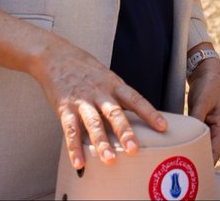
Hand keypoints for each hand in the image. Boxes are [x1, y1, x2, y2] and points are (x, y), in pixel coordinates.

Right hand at [30, 32, 166, 170]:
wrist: (56, 56)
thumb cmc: (86, 70)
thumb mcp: (107, 78)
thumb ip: (118, 96)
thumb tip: (136, 117)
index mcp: (115, 85)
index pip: (136, 99)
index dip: (150, 113)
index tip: (163, 127)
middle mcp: (100, 93)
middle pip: (115, 113)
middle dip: (125, 132)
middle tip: (134, 150)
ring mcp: (82, 101)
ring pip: (93, 124)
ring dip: (101, 143)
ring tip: (109, 160)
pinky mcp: (64, 108)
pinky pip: (70, 130)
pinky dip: (74, 148)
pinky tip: (79, 163)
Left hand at [186, 51, 219, 160]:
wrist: (207, 71)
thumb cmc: (209, 84)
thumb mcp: (203, 100)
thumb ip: (197, 117)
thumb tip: (191, 132)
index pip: (216, 150)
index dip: (208, 162)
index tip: (197, 171)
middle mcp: (215, 128)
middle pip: (208, 150)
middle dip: (198, 160)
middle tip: (184, 171)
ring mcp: (208, 125)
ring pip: (200, 144)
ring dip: (192, 152)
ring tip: (179, 163)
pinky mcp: (199, 121)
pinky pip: (194, 137)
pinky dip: (188, 142)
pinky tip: (177, 147)